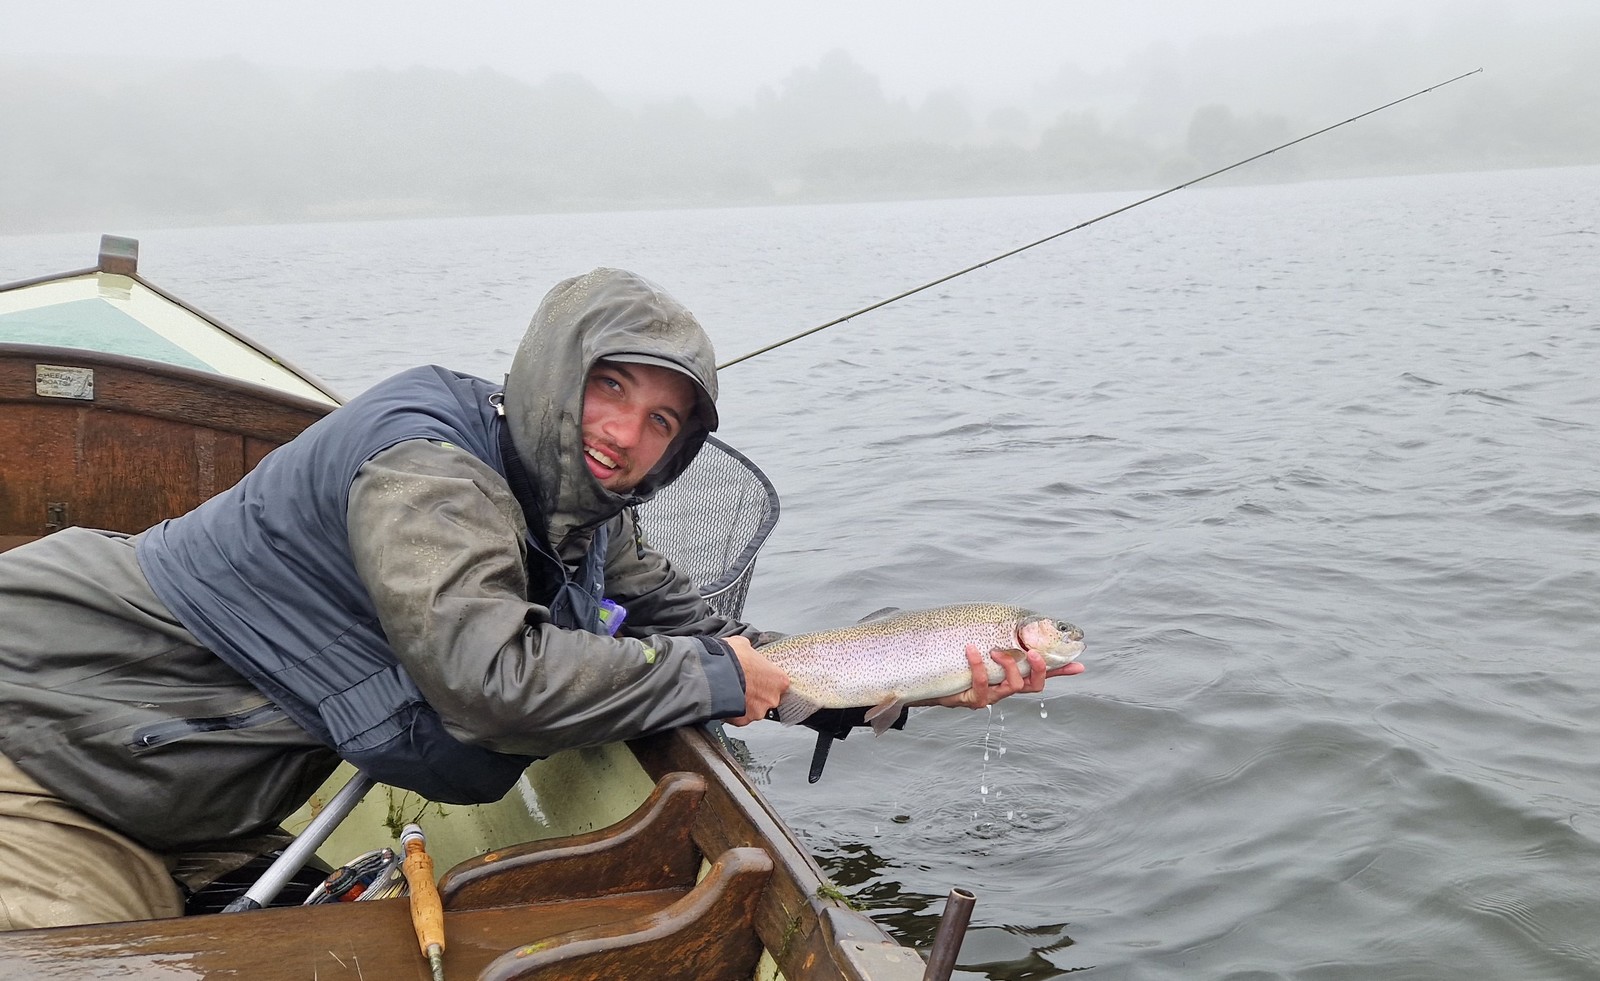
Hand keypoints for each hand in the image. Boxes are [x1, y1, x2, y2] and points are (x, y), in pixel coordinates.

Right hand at [724, 635, 789, 725]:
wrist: (714, 672)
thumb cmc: (732, 658)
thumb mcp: (744, 645)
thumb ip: (750, 652)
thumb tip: (746, 649)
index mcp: (778, 679)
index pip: (779, 683)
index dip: (766, 680)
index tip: (758, 677)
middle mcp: (771, 698)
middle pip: (767, 698)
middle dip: (756, 693)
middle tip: (743, 683)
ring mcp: (757, 711)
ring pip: (753, 709)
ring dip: (745, 702)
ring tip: (732, 691)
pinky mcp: (742, 720)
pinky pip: (739, 717)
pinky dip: (733, 711)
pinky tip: (726, 699)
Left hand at [915, 643, 1084, 709]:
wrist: (928, 677)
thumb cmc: (957, 659)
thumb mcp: (980, 644)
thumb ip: (999, 636)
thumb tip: (1015, 618)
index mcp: (1012, 674)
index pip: (1044, 673)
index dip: (1062, 670)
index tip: (1079, 664)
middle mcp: (1006, 687)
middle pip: (1034, 685)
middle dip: (1039, 668)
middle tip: (1035, 653)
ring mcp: (991, 695)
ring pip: (1012, 686)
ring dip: (1007, 664)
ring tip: (995, 649)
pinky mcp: (973, 699)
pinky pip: (982, 684)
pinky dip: (978, 665)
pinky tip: (971, 649)